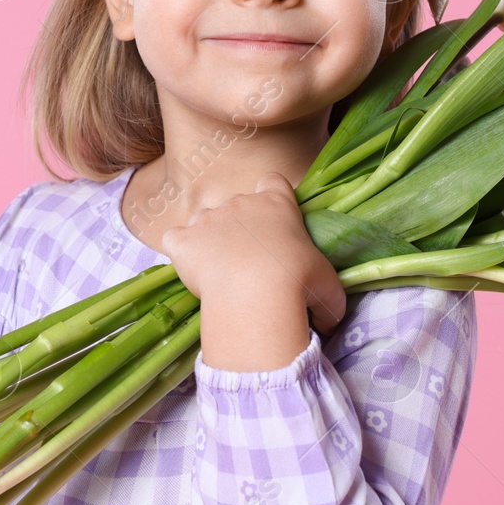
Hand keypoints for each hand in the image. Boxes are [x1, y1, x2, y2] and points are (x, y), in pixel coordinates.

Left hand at [161, 171, 346, 338]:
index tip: (274, 224)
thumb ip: (327, 300)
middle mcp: (239, 203)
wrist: (256, 295)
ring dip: (209, 239)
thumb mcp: (328, 291)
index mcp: (277, 204)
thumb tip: (327, 322)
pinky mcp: (183, 240)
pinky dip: (180, 252)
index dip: (272, 198)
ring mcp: (207, 219)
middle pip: (236, 205)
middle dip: (239, 228)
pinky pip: (175, 239)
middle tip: (250, 264)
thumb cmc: (299, 285)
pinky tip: (191, 271)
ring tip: (219, 270)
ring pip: (203, 220)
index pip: (272, 182)